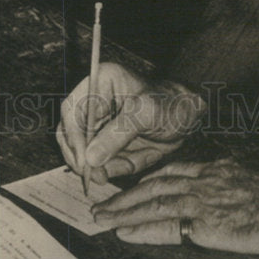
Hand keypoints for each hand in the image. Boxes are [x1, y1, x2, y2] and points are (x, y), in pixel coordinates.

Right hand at [56, 62, 204, 183]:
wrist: (189, 117)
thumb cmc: (172, 104)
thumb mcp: (148, 114)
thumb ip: (118, 133)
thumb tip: (90, 158)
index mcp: (101, 82)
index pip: (71, 110)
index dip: (73, 137)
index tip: (84, 162)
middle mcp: (95, 101)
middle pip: (70, 135)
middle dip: (84, 158)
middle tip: (99, 175)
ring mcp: (99, 123)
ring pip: (83, 154)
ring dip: (103, 166)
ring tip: (129, 163)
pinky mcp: (106, 141)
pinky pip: (100, 163)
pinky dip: (115, 168)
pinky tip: (134, 161)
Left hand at [91, 157, 258, 253]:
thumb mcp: (253, 176)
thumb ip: (232, 179)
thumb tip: (225, 187)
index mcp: (215, 169)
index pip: (173, 172)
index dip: (148, 181)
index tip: (132, 188)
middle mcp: (203, 180)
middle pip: (154, 185)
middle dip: (126, 195)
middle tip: (102, 204)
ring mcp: (202, 200)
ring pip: (152, 202)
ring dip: (123, 210)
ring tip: (101, 218)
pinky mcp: (205, 222)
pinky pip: (166, 225)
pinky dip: (142, 228)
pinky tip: (125, 231)